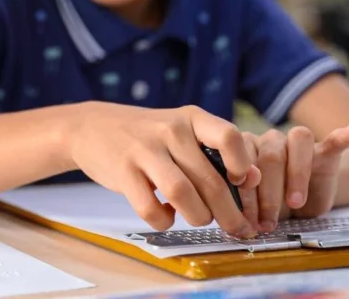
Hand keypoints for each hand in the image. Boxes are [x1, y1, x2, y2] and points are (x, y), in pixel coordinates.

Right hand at [67, 102, 261, 237]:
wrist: (93, 127)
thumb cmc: (151, 136)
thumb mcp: (184, 131)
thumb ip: (217, 151)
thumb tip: (255, 179)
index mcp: (192, 118)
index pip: (229, 136)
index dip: (242, 164)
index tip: (241, 183)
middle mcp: (170, 130)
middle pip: (210, 178)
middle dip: (230, 213)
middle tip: (237, 229)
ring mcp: (144, 150)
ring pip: (183, 194)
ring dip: (198, 217)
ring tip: (199, 220)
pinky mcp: (123, 172)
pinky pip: (150, 208)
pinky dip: (164, 221)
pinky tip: (167, 216)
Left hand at [238, 121, 348, 232]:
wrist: (304, 205)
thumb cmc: (272, 205)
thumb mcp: (255, 208)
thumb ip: (244, 204)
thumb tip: (232, 217)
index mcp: (247, 150)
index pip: (245, 161)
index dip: (246, 191)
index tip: (248, 218)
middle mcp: (270, 140)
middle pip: (270, 154)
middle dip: (268, 192)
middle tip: (268, 221)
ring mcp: (298, 144)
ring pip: (298, 143)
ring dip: (297, 174)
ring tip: (296, 202)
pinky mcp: (325, 151)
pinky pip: (334, 139)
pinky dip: (346, 134)